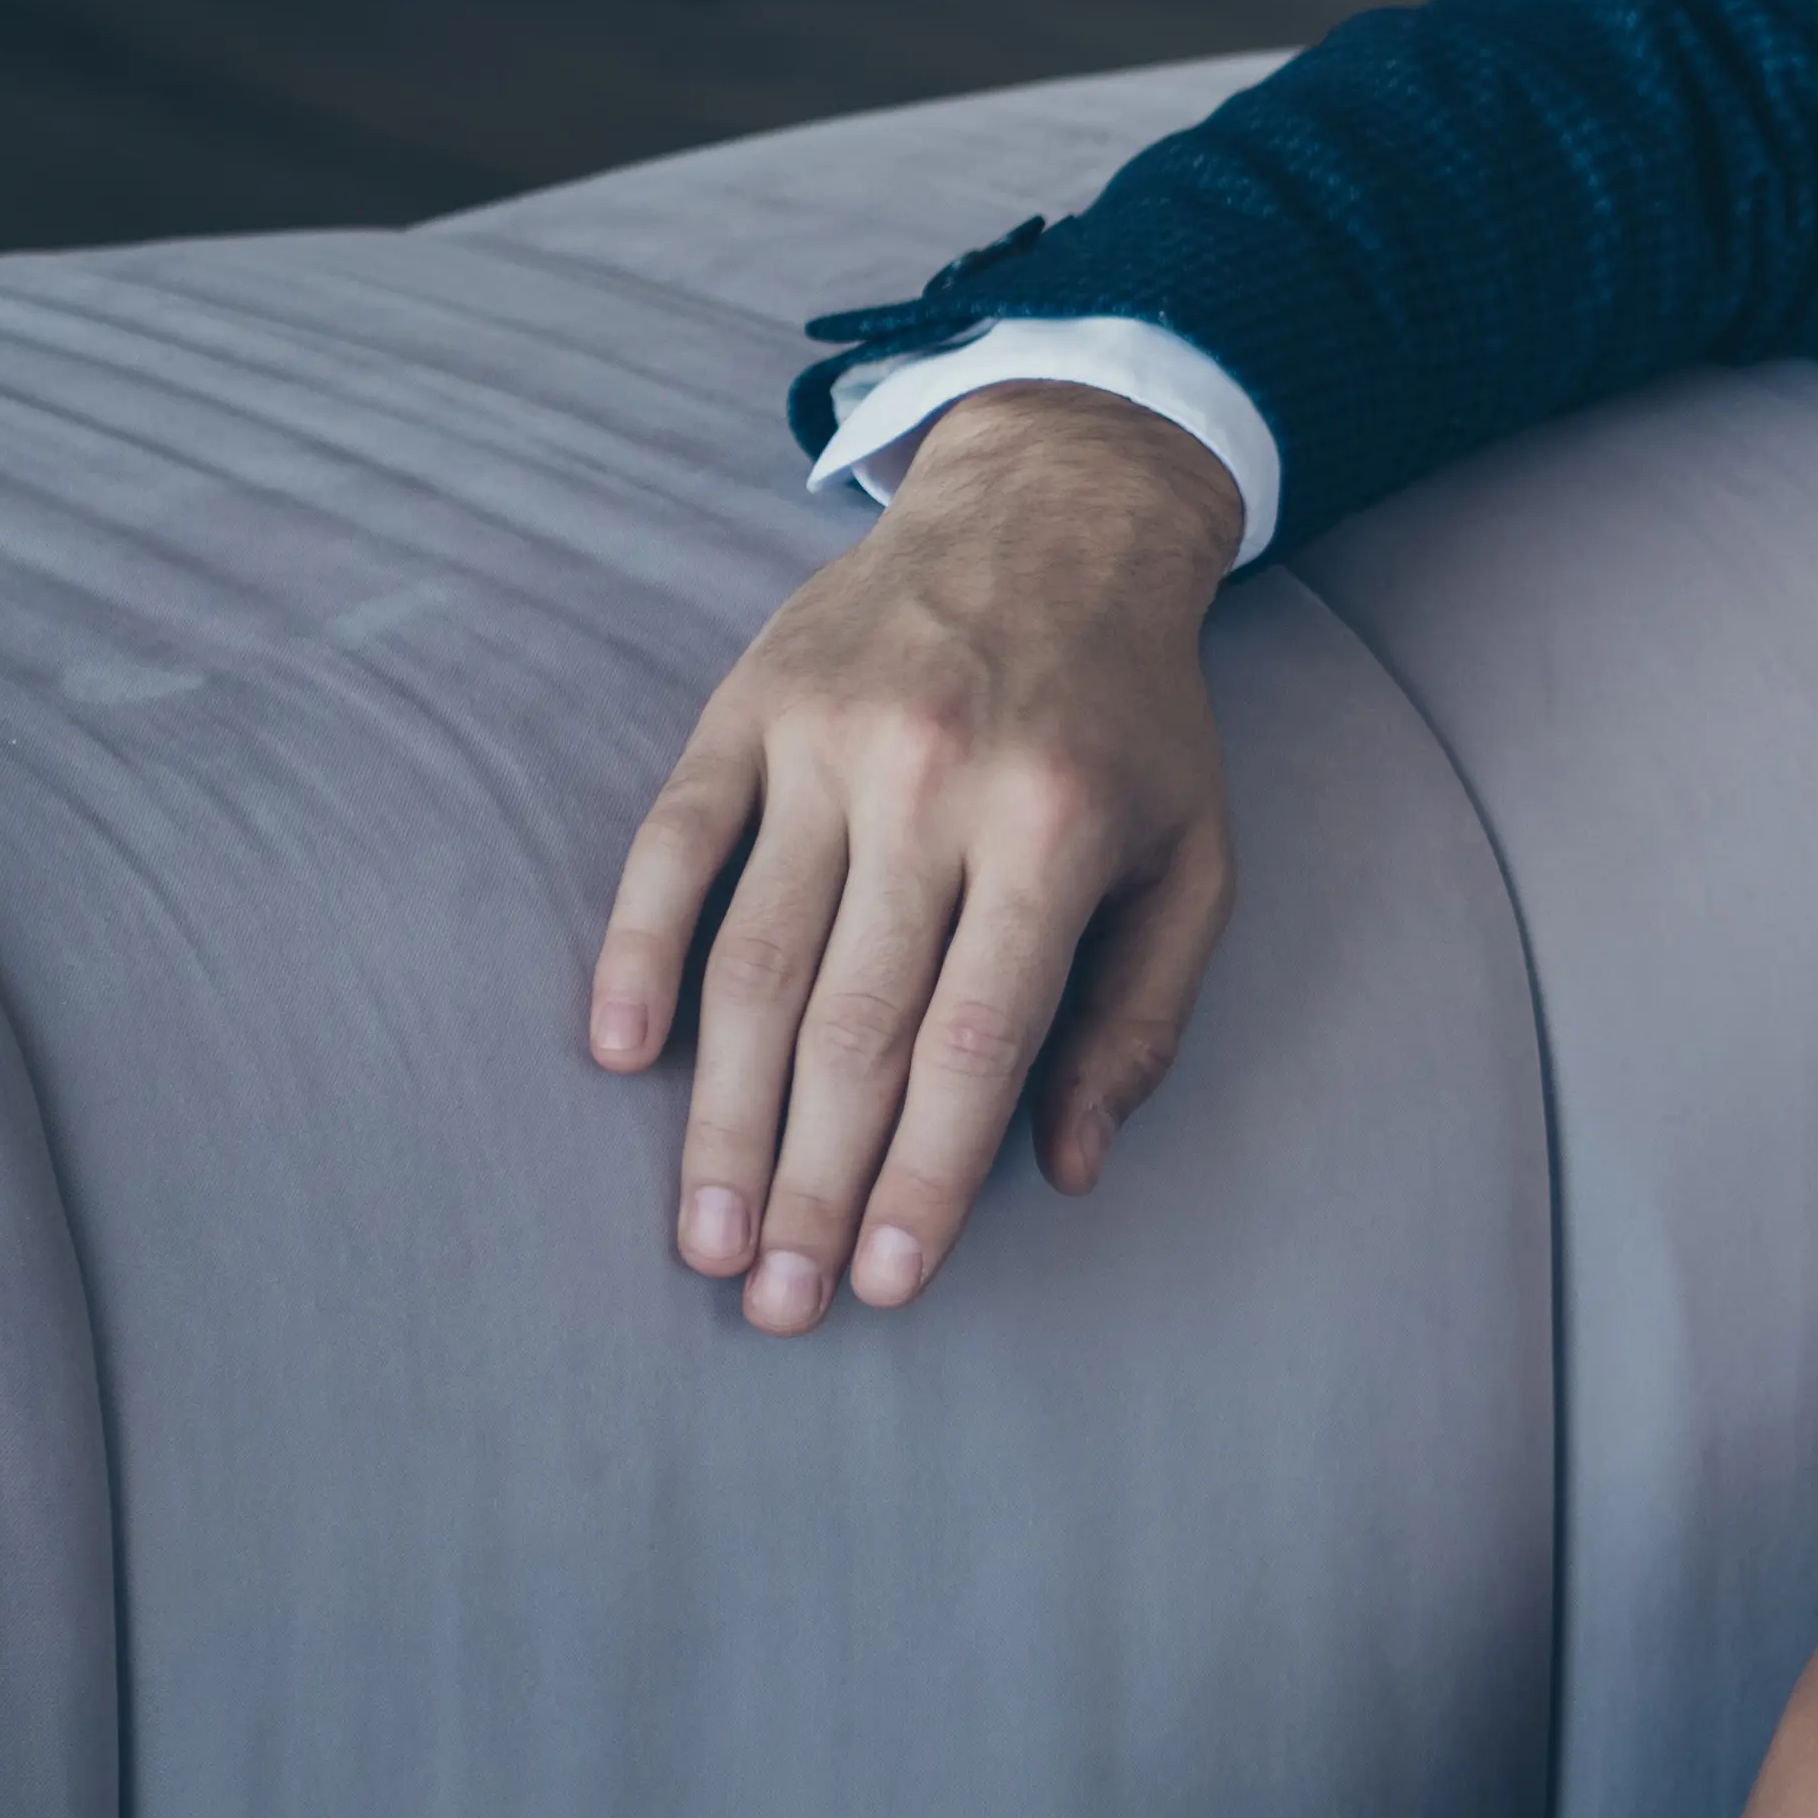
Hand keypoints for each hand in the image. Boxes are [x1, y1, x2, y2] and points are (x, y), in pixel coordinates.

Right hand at [585, 386, 1247, 1331]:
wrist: (1053, 513)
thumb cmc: (1133, 719)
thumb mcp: (1196, 854)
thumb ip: (1141, 1015)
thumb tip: (1072, 1168)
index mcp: (1060, 828)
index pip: (977, 1040)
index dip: (927, 1174)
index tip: (891, 1285)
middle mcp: (938, 784)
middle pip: (854, 1024)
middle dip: (812, 1183)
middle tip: (777, 1304)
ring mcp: (828, 740)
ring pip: (753, 960)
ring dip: (720, 1115)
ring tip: (707, 1236)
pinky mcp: (746, 706)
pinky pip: (672, 844)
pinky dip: (637, 951)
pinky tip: (621, 1059)